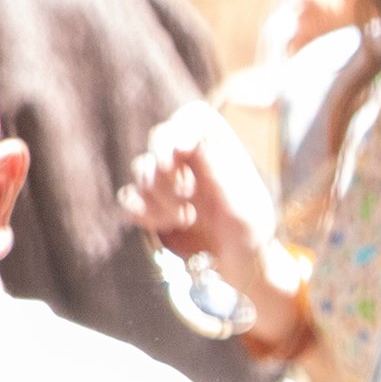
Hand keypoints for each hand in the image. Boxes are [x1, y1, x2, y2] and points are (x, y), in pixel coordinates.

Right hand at [120, 100, 291, 308]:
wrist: (238, 265)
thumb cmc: (251, 233)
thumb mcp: (244, 208)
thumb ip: (221, 175)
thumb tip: (197, 142)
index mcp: (221, 149)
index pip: (194, 116)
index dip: (182, 126)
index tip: (182, 150)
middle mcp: (192, 158)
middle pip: (160, 137)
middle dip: (166, 167)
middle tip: (185, 194)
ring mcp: (169, 178)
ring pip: (142, 168)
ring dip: (160, 196)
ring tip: (187, 217)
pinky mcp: (151, 202)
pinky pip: (129, 197)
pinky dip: (144, 213)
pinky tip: (167, 225)